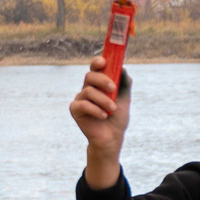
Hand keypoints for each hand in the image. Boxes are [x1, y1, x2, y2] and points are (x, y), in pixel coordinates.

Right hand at [70, 55, 129, 186]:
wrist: (112, 137)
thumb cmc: (118, 117)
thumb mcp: (125, 98)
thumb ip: (124, 83)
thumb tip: (123, 68)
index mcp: (99, 83)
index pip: (95, 67)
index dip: (98, 62)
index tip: (104, 62)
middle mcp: (88, 88)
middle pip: (90, 76)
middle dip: (102, 80)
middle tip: (113, 88)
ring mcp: (80, 99)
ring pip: (88, 91)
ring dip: (103, 100)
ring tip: (113, 109)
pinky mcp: (75, 110)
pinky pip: (83, 104)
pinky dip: (95, 109)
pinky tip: (104, 116)